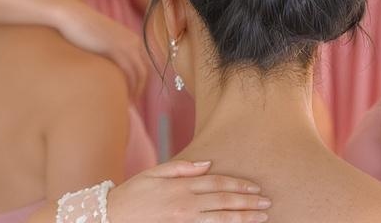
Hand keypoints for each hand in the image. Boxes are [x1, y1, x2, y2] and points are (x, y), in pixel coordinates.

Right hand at [57, 0, 147, 99]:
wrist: (72, 16)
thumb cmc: (82, 30)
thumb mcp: (102, 42)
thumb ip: (110, 54)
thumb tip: (109, 71)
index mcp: (132, 39)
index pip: (143, 67)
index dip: (139, 84)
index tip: (129, 97)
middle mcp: (133, 41)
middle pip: (143, 73)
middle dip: (138, 91)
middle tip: (127, 106)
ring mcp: (126, 44)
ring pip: (138, 75)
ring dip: (133, 92)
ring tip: (123, 106)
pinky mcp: (116, 48)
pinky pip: (128, 73)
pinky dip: (126, 87)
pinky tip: (117, 97)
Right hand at [109, 160, 270, 222]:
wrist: (113, 216)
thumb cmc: (134, 193)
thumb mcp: (156, 172)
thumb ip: (183, 167)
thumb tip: (207, 163)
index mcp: (182, 186)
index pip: (217, 183)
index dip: (238, 186)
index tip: (255, 188)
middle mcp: (186, 204)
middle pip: (223, 202)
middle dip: (247, 203)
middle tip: (267, 203)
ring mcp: (184, 222)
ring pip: (220, 220)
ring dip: (243, 219)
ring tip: (261, 218)